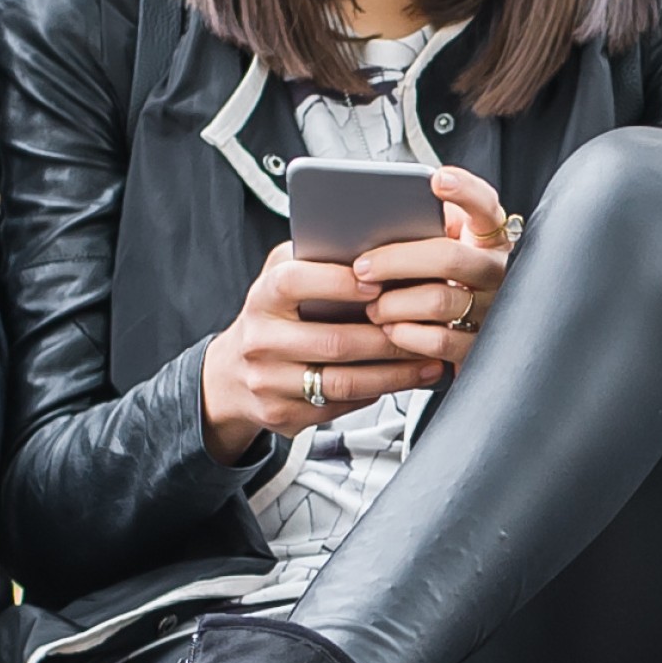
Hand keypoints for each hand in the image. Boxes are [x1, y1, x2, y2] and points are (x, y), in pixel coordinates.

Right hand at [200, 242, 439, 463]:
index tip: (380, 284)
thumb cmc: (276, 316)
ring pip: (343, 382)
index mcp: (262, 297)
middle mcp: (260, 341)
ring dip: (394, 374)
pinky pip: (340, 406)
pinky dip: (379, 393)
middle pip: (334, 342)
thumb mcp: (283, 279)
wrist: (232, 374)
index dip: (338, 283)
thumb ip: (317, 260)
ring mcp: (268, 383)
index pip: (295, 283)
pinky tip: (405, 381)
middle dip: (389, 338)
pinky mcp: (283, 415)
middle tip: (427, 330)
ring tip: (429, 362)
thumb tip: (379, 247)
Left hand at [354, 165, 513, 366]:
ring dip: (394, 304)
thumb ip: (422, 227)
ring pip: (439, 300)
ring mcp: (494, 309)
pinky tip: (391, 329)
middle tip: (362, 267)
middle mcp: (496, 270)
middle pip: (449, 257)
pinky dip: (407, 335)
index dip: (465, 191)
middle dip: (397, 261)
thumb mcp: (439, 249)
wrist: (466, 335)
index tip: (437, 180)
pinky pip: (440, 340)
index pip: (485, 206)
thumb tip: (375, 216)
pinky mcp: (481, 346)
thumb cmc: (440, 283)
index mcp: (487, 239)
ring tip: (372, 306)